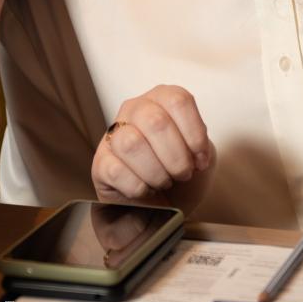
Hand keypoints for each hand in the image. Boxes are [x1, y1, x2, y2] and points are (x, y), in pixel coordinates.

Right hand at [92, 85, 215, 209]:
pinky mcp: (101, 163)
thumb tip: (193, 155)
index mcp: (162, 99)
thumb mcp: (202, 154)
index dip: (194, 134)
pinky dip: (139, 187)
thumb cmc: (181, 172)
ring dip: (157, 173)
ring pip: (132, 144)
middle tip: (183, 174)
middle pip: (156, 121)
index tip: (200, 158)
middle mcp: (135, 109)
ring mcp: (114, 135)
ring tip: (164, 182)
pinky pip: (116, 171)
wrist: (165, 202)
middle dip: (176, 157)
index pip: (178, 101)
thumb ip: (201, 147)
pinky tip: (146, 189)